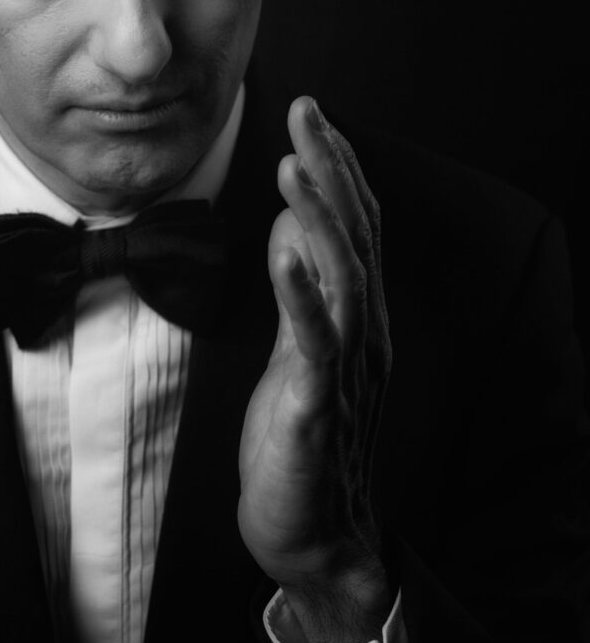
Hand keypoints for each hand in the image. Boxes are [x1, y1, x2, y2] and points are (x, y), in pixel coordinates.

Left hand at [238, 97, 391, 642]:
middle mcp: (361, 335)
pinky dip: (299, 296)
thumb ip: (301, 295)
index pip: (354, 229)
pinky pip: (311, 345)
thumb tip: (289, 230)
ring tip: (292, 163)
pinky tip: (281, 253)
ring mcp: (342, 371)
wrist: (314, 533)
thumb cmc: (300, 442)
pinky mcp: (314, 408)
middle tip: (306, 110)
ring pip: (339, 279)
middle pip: (352, 237)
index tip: (312, 114)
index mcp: (355, 320)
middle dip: (329, 170)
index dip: (337, 169)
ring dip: (317, 217)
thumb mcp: (296, 356)